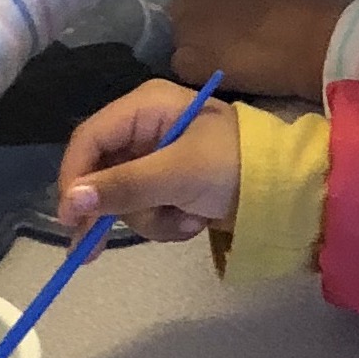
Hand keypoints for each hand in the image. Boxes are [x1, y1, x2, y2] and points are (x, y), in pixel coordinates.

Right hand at [56, 79, 241, 242]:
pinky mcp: (172, 186)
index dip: (74, 178)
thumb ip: (123, 187)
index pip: (89, 139)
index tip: (69, 218)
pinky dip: (168, 223)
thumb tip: (69, 203)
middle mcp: (147, 128)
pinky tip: (196, 222)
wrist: (289, 190)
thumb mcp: (178, 174)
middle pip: (101, 174)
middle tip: (93, 251)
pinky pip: (149, 210)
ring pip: (125, 199)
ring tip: (187, 220)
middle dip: (116, 210)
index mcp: (146, 107)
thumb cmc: (235, 166)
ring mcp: (159, 160)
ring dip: (152, 219)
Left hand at [168, 0, 346, 101]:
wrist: (313, 40)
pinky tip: (221, 76)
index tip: (234, 19)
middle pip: (186, 11)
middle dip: (202, 24)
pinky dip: (198, 72)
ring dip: (198, 49)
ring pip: (181, 39)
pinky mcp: (190, 59)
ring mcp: (188, 26)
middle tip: (228, 43)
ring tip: (226, 63)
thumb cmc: (306, 5)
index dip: (218, 5)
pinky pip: (182, 66)